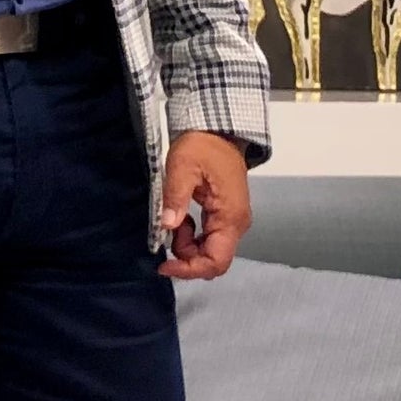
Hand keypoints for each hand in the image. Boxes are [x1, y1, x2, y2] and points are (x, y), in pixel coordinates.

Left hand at [160, 132, 251, 281]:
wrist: (218, 131)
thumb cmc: (204, 145)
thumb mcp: (183, 167)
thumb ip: (175, 197)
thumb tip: (167, 225)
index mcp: (230, 216)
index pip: (216, 261)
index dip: (190, 269)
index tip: (165, 266)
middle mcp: (236, 223)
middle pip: (213, 260)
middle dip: (186, 256)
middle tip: (167, 234)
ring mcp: (232, 220)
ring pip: (210, 251)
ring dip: (187, 245)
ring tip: (174, 218)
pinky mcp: (225, 216)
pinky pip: (209, 238)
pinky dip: (191, 236)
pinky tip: (182, 218)